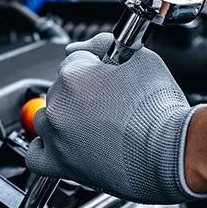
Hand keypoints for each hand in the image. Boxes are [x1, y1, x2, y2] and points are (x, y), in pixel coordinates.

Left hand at [26, 34, 206, 203]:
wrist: (170, 152)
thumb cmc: (160, 109)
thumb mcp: (143, 59)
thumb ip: (107, 44)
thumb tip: (89, 45)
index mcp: (74, 74)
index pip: (76, 58)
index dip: (96, 66)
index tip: (110, 75)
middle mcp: (59, 104)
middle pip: (61, 88)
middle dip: (83, 92)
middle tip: (112, 103)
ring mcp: (56, 136)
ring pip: (47, 117)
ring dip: (66, 117)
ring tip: (96, 124)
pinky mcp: (60, 164)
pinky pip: (36, 155)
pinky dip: (46, 147)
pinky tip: (64, 143)